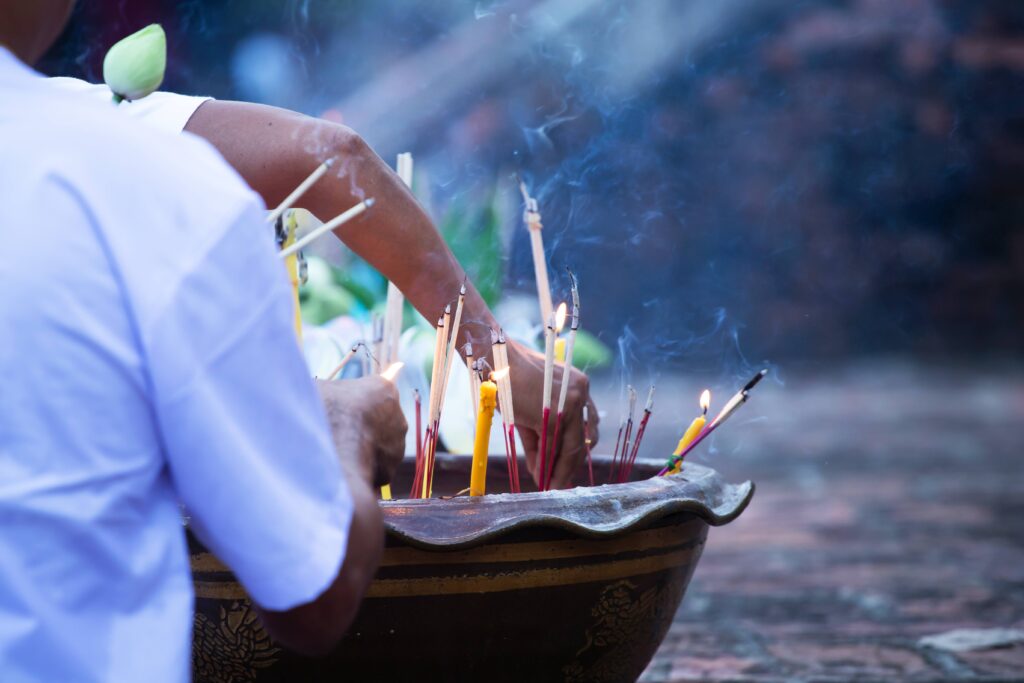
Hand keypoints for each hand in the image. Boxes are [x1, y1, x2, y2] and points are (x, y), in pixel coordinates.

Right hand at [316, 376, 406, 486]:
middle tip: (340, 429)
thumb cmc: (326, 413)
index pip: (391, 377)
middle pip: (379, 417)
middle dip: (363, 424)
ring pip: (377, 444)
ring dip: (362, 447)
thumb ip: (330, 391)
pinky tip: (344, 468)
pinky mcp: (391, 468)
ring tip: (339, 449)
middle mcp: (397, 414)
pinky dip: (361, 470)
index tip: (400, 367)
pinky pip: (374, 469)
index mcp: (382, 388)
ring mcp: (397, 443)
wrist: (335, 450)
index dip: (392, 373)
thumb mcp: (320, 390)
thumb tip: (323, 393)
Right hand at [505, 339, 599, 488]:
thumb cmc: (509, 380)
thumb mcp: (531, 407)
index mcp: (578, 387)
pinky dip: (545, 463)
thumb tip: (542, 469)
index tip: (567, 470)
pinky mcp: (557, 414)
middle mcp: (580, 394)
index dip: (575, 452)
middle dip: (569, 465)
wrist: (495, 360)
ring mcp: (571, 403)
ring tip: (550, 484)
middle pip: (581, 440)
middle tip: (560, 482)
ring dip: (559, 468)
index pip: (584, 428)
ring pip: (570, 446)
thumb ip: (541, 436)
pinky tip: (539, 475)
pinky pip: (552, 445)